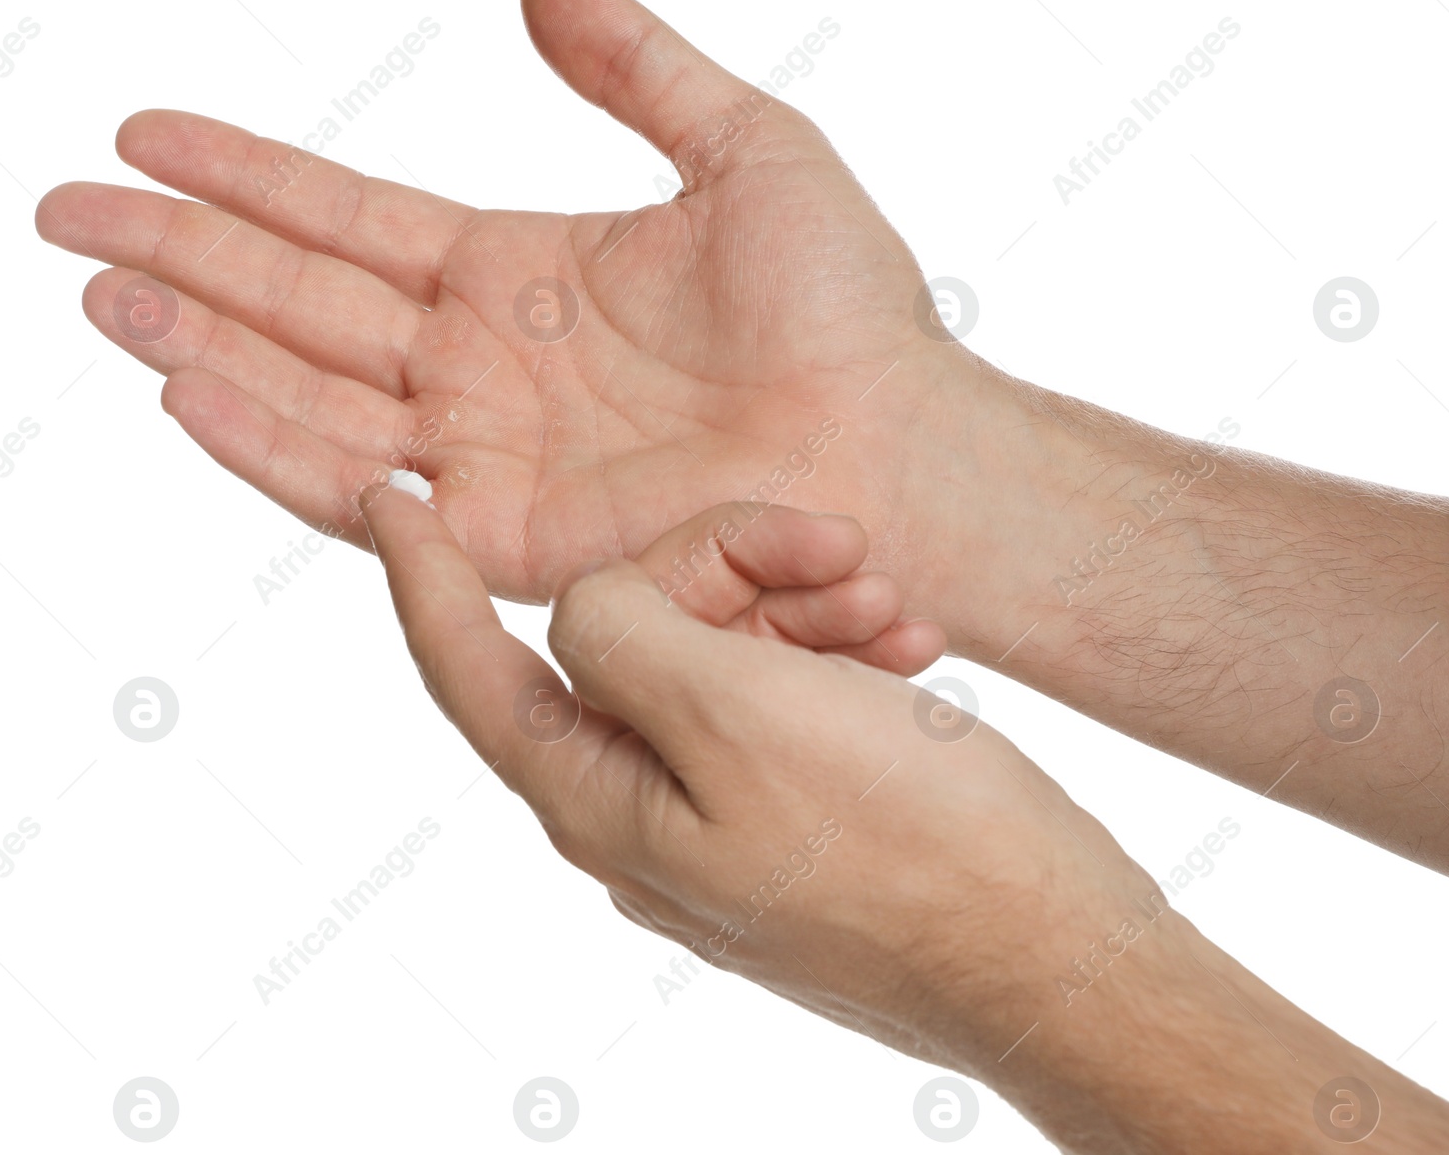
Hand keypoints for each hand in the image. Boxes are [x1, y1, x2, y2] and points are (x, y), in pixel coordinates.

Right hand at [35, 0, 972, 606]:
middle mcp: (483, 366)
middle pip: (299, 299)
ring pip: (305, 388)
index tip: (150, 132)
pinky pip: (359, 489)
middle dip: (183, 251)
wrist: (899, 448)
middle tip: (66, 209)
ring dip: (197, 336)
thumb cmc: (849, 312)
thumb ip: (637, 65)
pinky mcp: (502, 539)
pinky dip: (268, 441)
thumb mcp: (744, 147)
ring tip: (98, 286)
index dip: (250, 177)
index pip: (351, 217)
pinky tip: (184, 387)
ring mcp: (485, 453)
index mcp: (521, 272)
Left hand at [361, 487, 1448, 1154]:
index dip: (422, 575)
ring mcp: (723, 812)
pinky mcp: (798, 805)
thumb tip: (587, 607)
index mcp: (598, 797)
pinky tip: (903, 649)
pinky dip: (831, 652)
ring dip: (795, 606)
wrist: (1058, 957)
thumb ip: (625, 635)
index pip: (469, 667)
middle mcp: (644, 808)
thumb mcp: (743, 715)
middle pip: (625, 633)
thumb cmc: (911, 849)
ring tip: (889, 613)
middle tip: (832, 550)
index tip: (390, 492)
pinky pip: (784, 692)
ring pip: (716, 651)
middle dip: (719, 566)